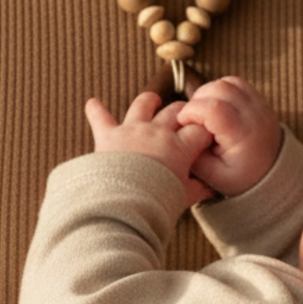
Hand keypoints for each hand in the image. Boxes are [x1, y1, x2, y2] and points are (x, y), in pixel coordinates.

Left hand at [85, 92, 213, 200]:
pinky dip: (95, 110)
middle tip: (184, 116)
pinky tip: (92, 103)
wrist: (124, 203)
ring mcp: (132, 130)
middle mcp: (157, 132)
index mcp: (179, 147)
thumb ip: (196, 189)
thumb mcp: (183, 197)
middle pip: (175, 111)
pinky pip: (100, 117)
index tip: (206, 134)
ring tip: (153, 100)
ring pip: (143, 104)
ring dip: (149, 100)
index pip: (199, 131)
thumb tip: (209, 190)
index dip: (204, 131)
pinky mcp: (108, 135)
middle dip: (182, 111)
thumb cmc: (157, 202)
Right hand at [176, 76, 281, 195]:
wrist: (273, 174)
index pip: (213, 108)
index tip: (185, 125)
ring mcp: (260, 104)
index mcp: (243, 135)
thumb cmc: (242, 178)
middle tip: (194, 120)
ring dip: (208, 93)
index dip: (191, 111)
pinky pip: (236, 82)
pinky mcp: (259, 99)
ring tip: (204, 114)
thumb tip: (178, 134)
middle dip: (197, 101)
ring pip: (227, 82)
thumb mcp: (214, 177)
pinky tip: (215, 107)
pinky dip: (220, 89)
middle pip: (219, 89)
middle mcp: (254, 115)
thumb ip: (194, 155)